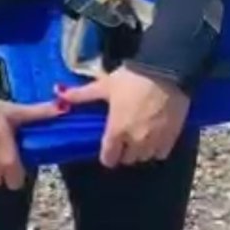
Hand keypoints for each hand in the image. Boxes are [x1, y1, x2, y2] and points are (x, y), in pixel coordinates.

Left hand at [56, 67, 190, 168]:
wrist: (166, 70)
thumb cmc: (132, 78)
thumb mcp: (105, 85)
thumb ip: (82, 94)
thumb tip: (58, 93)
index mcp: (116, 132)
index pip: (108, 159)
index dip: (108, 153)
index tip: (110, 145)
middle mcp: (134, 142)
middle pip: (127, 159)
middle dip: (125, 151)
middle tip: (126, 137)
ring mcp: (154, 141)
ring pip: (145, 157)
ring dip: (141, 150)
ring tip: (141, 136)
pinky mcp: (172, 137)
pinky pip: (162, 152)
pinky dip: (158, 148)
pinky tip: (157, 135)